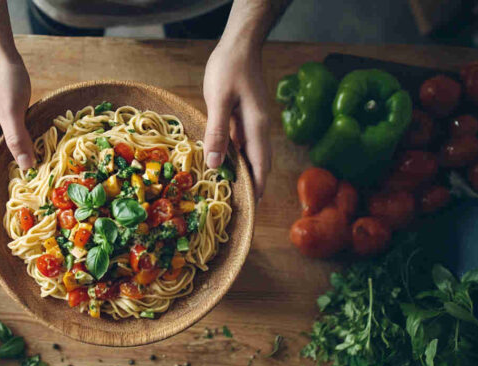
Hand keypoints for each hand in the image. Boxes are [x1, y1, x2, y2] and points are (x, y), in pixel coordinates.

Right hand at [0, 53, 33, 187]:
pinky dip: (22, 155)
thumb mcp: (11, 110)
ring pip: (4, 157)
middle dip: (4, 185)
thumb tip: (26, 166)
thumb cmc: (3, 80)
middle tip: (22, 205)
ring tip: (31, 191)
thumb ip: (16, 138)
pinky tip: (36, 163)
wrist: (1, 55)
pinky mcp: (6, 123)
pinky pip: (13, 145)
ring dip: (16, 170)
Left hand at [203, 42, 270, 198]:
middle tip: (239, 207)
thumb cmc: (229, 68)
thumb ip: (217, 132)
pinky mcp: (245, 117)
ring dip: (243, 172)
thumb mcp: (218, 100)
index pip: (261, 166)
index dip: (257, 188)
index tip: (252, 209)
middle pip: (259, 163)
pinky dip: (236, 157)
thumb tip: (217, 165)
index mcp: (256, 127)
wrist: (240, 44)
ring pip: (250, 154)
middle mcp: (259, 128)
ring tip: (230, 192)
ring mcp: (253, 122)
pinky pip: (242, 143)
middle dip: (252, 185)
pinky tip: (223, 164)